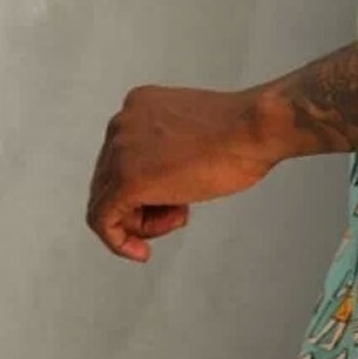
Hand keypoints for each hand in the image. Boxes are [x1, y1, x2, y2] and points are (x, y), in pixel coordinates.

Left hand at [86, 84, 277, 261]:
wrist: (254, 128)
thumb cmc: (242, 131)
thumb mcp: (195, 133)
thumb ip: (171, 148)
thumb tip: (165, 176)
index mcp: (138, 106)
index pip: (121, 157)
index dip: (145, 187)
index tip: (169, 202)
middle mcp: (122, 123)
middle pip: (110, 179)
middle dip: (142, 206)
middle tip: (176, 215)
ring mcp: (120, 150)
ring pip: (106, 201)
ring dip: (142, 222)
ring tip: (178, 218)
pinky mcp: (127, 180)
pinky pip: (103, 220)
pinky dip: (118, 241)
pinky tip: (141, 252)